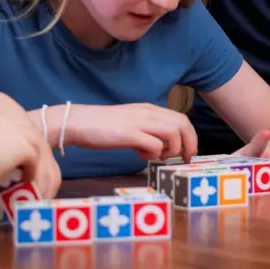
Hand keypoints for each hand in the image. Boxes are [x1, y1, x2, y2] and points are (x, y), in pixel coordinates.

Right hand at [63, 103, 197, 160]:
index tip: (187, 152)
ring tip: (159, 157)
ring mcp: (140, 122)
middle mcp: (149, 113)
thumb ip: (146, 130)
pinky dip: (154, 153)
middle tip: (185, 159)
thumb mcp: (130, 122)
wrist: (78, 121)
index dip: (190, 136)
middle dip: (190, 144)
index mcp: (150, 109)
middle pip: (183, 124)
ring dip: (172, 149)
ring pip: (174, 133)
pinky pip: (155, 145)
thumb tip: (157, 146)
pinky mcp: (130, 134)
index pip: (181, 118)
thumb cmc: (102, 125)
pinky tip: (141, 155)